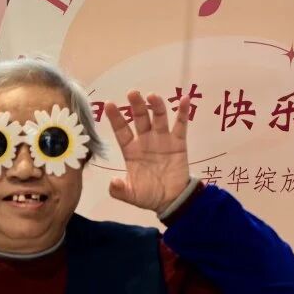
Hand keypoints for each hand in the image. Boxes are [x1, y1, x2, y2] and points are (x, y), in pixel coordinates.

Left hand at [104, 90, 193, 212]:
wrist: (171, 201)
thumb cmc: (148, 195)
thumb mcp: (131, 195)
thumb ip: (120, 190)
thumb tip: (112, 183)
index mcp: (131, 150)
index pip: (122, 130)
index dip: (116, 118)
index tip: (109, 104)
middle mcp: (145, 141)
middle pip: (140, 119)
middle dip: (136, 106)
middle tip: (132, 93)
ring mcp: (162, 140)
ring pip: (159, 118)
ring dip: (156, 106)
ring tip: (153, 96)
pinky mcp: (179, 143)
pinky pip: (181, 125)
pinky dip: (183, 112)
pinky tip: (184, 99)